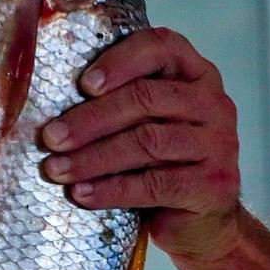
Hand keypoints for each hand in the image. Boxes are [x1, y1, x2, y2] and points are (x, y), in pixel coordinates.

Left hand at [37, 28, 243, 262]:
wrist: (203, 221)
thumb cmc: (163, 163)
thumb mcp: (148, 123)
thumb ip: (121, 102)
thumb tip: (52, 104)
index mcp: (196, 74)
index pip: (162, 47)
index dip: (121, 61)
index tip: (83, 84)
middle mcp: (213, 102)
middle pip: (147, 98)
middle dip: (91, 118)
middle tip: (51, 137)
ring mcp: (218, 144)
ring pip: (147, 142)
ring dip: (94, 157)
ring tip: (56, 169)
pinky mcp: (212, 184)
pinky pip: (154, 184)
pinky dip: (112, 190)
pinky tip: (83, 194)